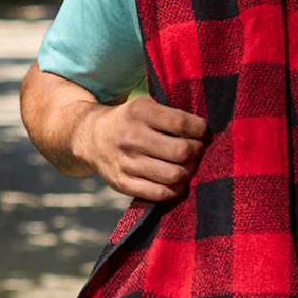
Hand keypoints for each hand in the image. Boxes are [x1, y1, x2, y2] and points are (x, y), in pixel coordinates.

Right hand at [74, 95, 206, 201]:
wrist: (91, 137)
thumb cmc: (131, 121)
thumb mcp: (145, 105)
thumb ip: (171, 113)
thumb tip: (206, 130)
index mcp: (139, 112)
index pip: (182, 124)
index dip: (200, 130)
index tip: (202, 131)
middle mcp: (131, 137)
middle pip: (181, 152)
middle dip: (197, 152)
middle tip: (197, 150)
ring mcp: (126, 162)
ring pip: (174, 175)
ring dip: (188, 171)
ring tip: (188, 165)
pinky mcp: (122, 182)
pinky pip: (159, 193)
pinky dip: (175, 189)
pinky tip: (177, 181)